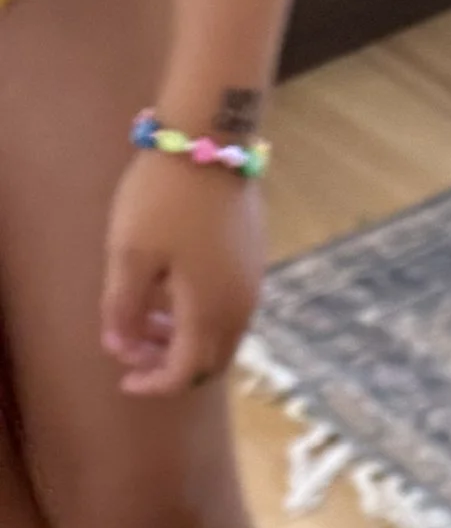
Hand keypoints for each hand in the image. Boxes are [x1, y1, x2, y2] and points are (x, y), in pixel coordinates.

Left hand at [100, 147, 267, 395]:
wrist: (211, 144)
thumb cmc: (164, 199)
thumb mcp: (129, 253)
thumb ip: (122, 307)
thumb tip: (119, 348)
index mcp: (208, 313)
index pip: (184, 372)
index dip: (153, 383)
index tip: (124, 380)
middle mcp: (239, 310)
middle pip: (210, 362)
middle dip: (171, 365)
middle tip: (135, 349)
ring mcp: (251, 286)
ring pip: (222, 336)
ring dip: (186, 339)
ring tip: (149, 316)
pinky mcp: (254, 264)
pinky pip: (229, 309)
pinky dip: (201, 316)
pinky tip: (174, 289)